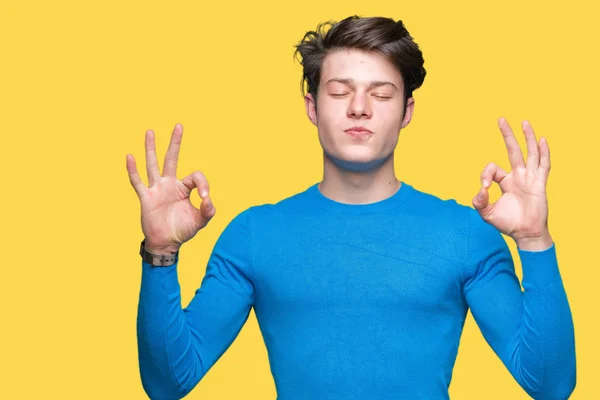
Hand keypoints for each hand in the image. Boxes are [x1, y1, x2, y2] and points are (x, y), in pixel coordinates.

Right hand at [126, 124, 215, 253]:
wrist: (167, 243)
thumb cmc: (183, 230)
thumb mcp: (201, 221)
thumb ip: (208, 210)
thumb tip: (208, 199)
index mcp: (184, 188)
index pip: (195, 177)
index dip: (203, 185)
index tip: (205, 198)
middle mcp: (169, 184)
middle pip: (172, 159)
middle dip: (175, 143)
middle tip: (179, 126)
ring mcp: (157, 189)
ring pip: (153, 165)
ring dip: (151, 149)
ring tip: (150, 131)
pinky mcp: (146, 198)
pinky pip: (138, 182)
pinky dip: (133, 170)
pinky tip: (130, 157)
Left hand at [472, 118, 552, 250]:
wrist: (524, 234)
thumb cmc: (507, 223)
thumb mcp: (487, 213)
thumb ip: (479, 202)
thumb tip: (479, 190)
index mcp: (505, 181)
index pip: (492, 168)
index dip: (485, 175)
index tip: (483, 188)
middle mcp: (518, 176)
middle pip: (513, 150)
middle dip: (507, 135)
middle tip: (500, 119)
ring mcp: (530, 178)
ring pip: (530, 153)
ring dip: (527, 137)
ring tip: (523, 122)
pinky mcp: (540, 183)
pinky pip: (543, 165)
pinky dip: (544, 152)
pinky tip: (542, 140)